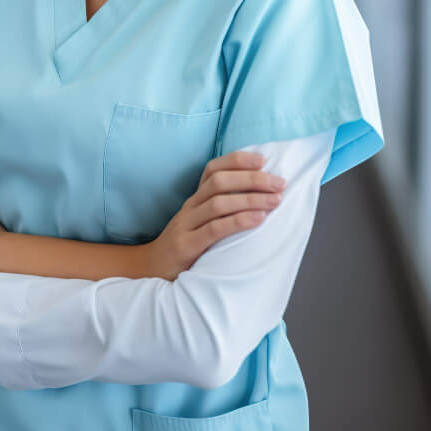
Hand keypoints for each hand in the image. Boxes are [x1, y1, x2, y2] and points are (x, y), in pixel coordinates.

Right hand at [145, 150, 286, 281]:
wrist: (151, 270)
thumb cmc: (185, 247)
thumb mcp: (199, 224)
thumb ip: (220, 211)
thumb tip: (257, 197)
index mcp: (195, 199)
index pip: (213, 169)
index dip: (237, 161)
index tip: (263, 160)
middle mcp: (190, 207)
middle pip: (219, 181)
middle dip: (252, 179)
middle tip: (279, 183)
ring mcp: (186, 225)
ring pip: (219, 202)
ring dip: (251, 199)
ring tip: (275, 201)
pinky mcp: (187, 246)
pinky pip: (215, 229)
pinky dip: (239, 221)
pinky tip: (258, 219)